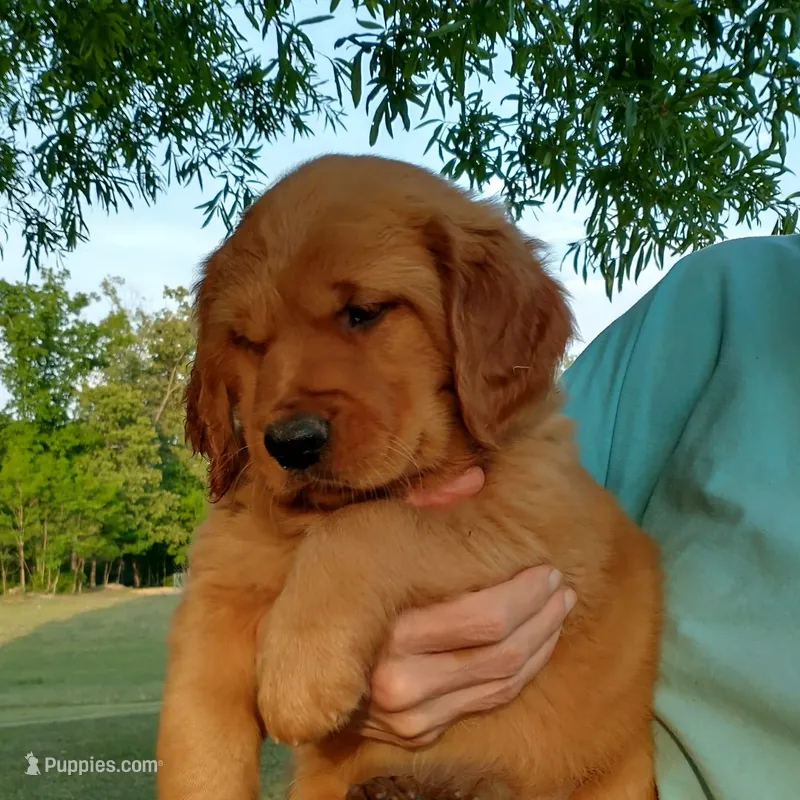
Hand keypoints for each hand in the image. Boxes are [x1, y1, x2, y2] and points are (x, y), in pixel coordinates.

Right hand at [359, 467, 575, 748]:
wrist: (291, 653)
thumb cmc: (332, 583)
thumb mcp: (366, 532)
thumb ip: (422, 506)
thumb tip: (476, 478)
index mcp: (388, 630)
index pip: (484, 619)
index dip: (526, 594)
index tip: (547, 569)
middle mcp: (397, 684)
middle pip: (499, 653)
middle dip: (541, 617)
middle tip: (558, 586)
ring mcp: (408, 716)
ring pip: (500, 682)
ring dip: (540, 646)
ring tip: (556, 611)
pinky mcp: (416, 733)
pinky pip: (486, 703)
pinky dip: (519, 674)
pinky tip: (533, 646)